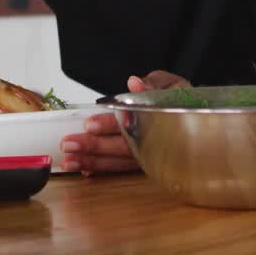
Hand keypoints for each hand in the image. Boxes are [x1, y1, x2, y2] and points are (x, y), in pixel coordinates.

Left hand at [60, 70, 190, 175]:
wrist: (186, 112)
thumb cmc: (175, 96)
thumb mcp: (169, 83)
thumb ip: (152, 83)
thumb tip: (134, 83)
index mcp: (163, 120)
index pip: (134, 123)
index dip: (110, 124)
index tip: (90, 124)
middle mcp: (157, 142)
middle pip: (123, 147)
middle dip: (94, 146)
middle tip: (69, 144)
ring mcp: (149, 156)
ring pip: (120, 162)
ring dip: (93, 162)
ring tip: (69, 160)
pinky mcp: (142, 163)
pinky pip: (121, 169)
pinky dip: (102, 170)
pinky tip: (84, 171)